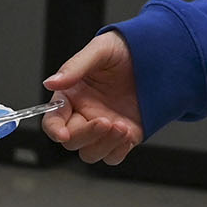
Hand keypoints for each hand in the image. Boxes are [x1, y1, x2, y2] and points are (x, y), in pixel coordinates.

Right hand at [42, 32, 143, 164]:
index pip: (53, 119)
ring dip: (104, 145)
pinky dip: (118, 151)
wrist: (156, 57)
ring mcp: (103, 127)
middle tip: (106, 122)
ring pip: (91, 153)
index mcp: (71, 96)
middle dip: (87, 135)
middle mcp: (84, 114)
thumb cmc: (123, 50)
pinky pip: (113, 156)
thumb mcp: (100, 51)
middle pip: (72, 141)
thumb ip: (74, 67)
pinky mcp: (123, 137)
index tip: (62, 133)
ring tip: (122, 126)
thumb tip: (50, 82)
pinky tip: (127, 133)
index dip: (54, 129)